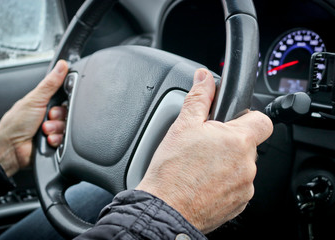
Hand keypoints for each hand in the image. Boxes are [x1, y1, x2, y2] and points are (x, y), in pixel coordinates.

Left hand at [0, 60, 67, 176]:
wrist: (10, 148)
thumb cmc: (15, 124)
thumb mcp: (35, 99)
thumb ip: (50, 83)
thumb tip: (61, 66)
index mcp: (45, 103)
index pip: (65, 98)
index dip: (64, 101)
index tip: (57, 103)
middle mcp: (50, 116)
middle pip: (68, 113)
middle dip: (58, 117)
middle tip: (48, 117)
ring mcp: (53, 129)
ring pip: (67, 127)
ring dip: (56, 129)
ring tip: (44, 130)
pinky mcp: (55, 142)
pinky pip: (65, 139)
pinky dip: (57, 139)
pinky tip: (47, 139)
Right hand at [136, 68, 272, 233]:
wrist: (165, 209)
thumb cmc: (172, 171)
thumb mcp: (183, 125)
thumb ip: (199, 98)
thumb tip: (204, 78)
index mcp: (238, 141)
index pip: (262, 120)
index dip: (247, 117)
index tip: (231, 121)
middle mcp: (247, 165)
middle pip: (248, 144)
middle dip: (230, 141)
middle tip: (205, 145)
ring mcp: (244, 187)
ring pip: (242, 166)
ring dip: (228, 162)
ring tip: (201, 166)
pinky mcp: (238, 204)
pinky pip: (237, 186)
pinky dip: (225, 182)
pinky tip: (204, 182)